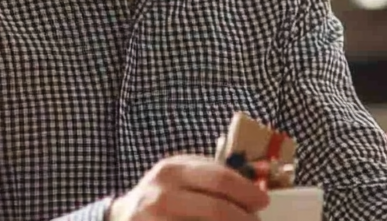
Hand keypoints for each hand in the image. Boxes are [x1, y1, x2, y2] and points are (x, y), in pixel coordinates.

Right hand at [107, 155, 269, 220]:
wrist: (123, 217)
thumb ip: (211, 175)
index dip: (246, 192)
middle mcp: (161, 195)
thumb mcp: (180, 173)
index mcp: (172, 170)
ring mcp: (154, 220)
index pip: (219, 179)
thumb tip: (253, 190)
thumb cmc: (162, 193)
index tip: (263, 201)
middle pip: (215, 209)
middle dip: (243, 219)